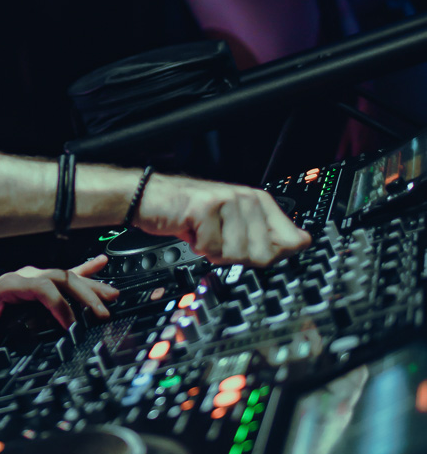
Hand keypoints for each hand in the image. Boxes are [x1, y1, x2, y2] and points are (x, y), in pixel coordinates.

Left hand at [0, 257, 118, 330]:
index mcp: (12, 283)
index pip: (43, 288)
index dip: (59, 305)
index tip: (71, 325)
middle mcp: (27, 275)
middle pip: (62, 279)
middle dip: (85, 295)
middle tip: (103, 312)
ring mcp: (37, 275)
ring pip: (69, 276)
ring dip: (91, 286)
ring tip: (113, 295)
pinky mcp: (42, 280)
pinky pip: (67, 272)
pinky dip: (86, 269)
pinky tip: (101, 262)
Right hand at [137, 175, 309, 265]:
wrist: (150, 200)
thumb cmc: (190, 214)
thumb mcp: (234, 226)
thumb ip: (268, 235)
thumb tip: (303, 242)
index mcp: (260, 201)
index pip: (292, 241)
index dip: (273, 256)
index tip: (250, 249)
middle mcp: (247, 198)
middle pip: (263, 254)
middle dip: (237, 256)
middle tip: (219, 240)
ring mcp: (228, 200)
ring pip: (238, 253)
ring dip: (216, 251)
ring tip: (204, 233)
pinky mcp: (206, 207)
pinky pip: (212, 248)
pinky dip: (198, 246)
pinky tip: (192, 229)